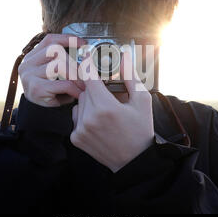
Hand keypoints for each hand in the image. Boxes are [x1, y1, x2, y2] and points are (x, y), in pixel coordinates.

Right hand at [18, 34, 85, 106]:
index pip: (50, 40)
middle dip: (74, 62)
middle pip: (56, 52)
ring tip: (83, 85)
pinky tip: (78, 94)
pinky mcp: (36, 88)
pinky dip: (74, 89)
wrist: (39, 115)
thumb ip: (63, 61)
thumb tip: (85, 51)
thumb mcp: (54, 74)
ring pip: (60, 66)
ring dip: (76, 76)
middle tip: (86, 73)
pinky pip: (62, 83)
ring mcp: (29, 75)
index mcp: (32, 57)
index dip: (67, 39)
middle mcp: (27, 63)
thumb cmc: (51, 92)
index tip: (83, 42)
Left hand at [70, 50, 154, 172]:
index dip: (89, 64)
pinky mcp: (76, 138)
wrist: (134, 161)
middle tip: (110, 97)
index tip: (88, 57)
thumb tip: (124, 56)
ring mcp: (80, 129)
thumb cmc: (141, 130)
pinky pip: (76, 117)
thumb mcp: (142, 101)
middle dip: (96, 89)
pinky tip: (99, 122)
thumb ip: (130, 76)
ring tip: (106, 112)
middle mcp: (89, 118)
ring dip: (89, 102)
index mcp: (106, 107)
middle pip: (85, 89)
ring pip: (79, 102)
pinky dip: (84, 115)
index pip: (89, 76)